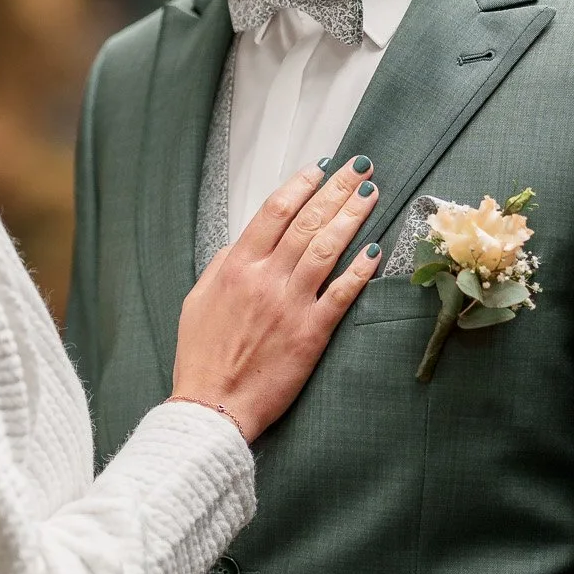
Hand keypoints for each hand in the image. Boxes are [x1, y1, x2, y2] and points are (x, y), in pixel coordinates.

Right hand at [170, 156, 380, 442]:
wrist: (211, 407)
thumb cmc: (201, 356)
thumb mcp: (197, 300)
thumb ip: (221, 265)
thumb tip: (242, 243)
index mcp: (237, 266)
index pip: (275, 211)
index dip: (301, 185)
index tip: (320, 168)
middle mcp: (266, 279)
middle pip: (308, 221)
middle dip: (337, 189)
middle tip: (360, 166)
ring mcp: (290, 305)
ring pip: (327, 249)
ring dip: (352, 217)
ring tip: (371, 194)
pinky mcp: (311, 334)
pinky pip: (341, 295)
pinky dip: (360, 270)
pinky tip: (375, 250)